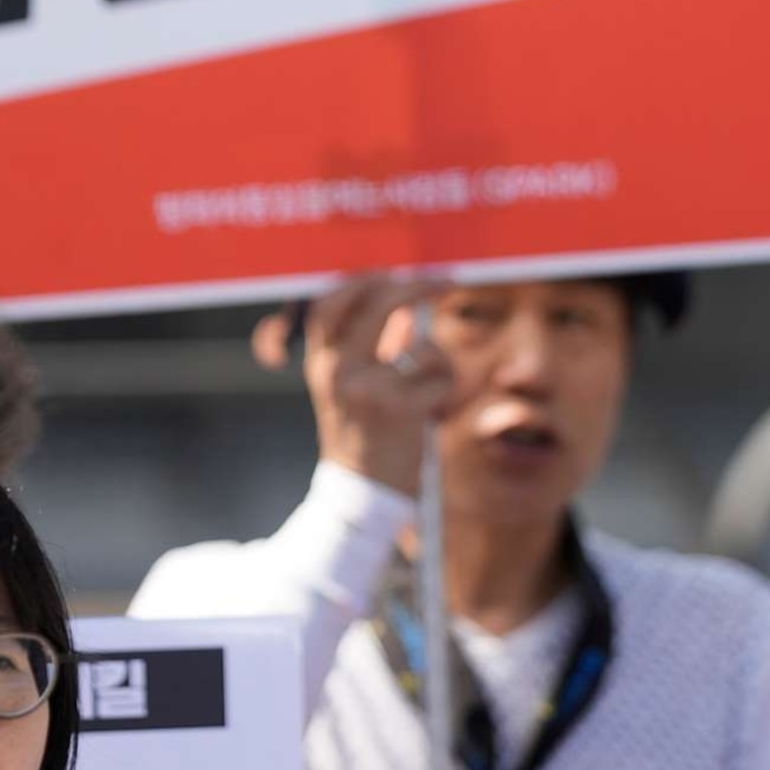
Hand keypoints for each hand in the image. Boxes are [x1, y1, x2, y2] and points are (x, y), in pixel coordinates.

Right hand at [252, 277, 452, 496]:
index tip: (393, 271)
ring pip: (423, 348)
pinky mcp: (401, 410)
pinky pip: (442, 379)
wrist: (360, 498)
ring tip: (425, 391)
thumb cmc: (363, 438)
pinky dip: (444, 394)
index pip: (330, 304)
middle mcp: (338, 372)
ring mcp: (370, 389)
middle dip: (419, 286)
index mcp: (321, 365)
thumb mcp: (350, 390)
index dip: (364, 280)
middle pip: (380, 303)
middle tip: (448, 281)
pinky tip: (426, 416)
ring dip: (438, 363)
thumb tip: (405, 311)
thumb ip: (369, 349)